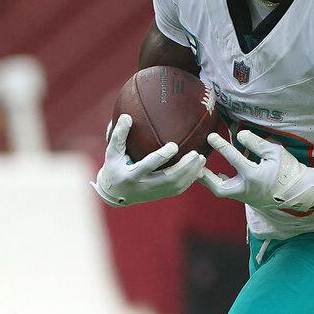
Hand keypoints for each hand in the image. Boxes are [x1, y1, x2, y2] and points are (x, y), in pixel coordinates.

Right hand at [92, 113, 207, 206]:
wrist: (114, 195)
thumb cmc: (114, 168)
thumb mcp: (112, 152)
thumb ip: (119, 134)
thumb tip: (128, 116)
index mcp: (131, 175)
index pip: (148, 166)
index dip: (162, 156)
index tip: (174, 145)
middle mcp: (143, 187)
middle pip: (168, 179)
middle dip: (185, 167)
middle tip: (197, 153)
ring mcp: (153, 193)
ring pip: (176, 186)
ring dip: (191, 173)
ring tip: (201, 158)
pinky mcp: (160, 196)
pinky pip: (178, 190)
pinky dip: (190, 180)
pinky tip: (198, 169)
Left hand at [201, 131, 313, 214]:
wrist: (300, 192)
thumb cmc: (289, 170)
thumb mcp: (275, 152)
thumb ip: (256, 143)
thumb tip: (239, 134)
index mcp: (254, 176)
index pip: (233, 158)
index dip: (221, 145)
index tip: (211, 136)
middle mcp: (247, 189)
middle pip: (219, 188)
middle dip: (206, 177)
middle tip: (196, 165)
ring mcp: (247, 196)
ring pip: (223, 192)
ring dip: (211, 181)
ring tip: (202, 170)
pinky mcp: (249, 198)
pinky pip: (231, 192)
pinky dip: (223, 183)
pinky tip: (221, 175)